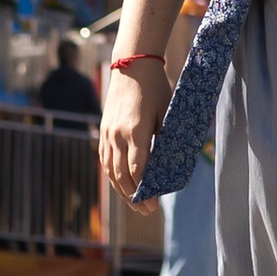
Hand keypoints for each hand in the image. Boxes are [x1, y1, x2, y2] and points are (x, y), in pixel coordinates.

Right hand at [99, 62, 160, 194]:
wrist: (132, 65)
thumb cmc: (156, 87)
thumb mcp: (167, 111)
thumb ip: (166, 137)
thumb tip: (172, 163)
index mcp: (136, 130)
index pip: (137, 168)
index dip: (144, 189)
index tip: (153, 203)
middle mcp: (118, 134)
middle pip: (122, 174)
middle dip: (134, 196)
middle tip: (146, 210)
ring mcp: (108, 133)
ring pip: (111, 170)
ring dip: (121, 190)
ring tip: (134, 204)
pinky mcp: (104, 130)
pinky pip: (105, 159)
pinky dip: (112, 175)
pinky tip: (120, 185)